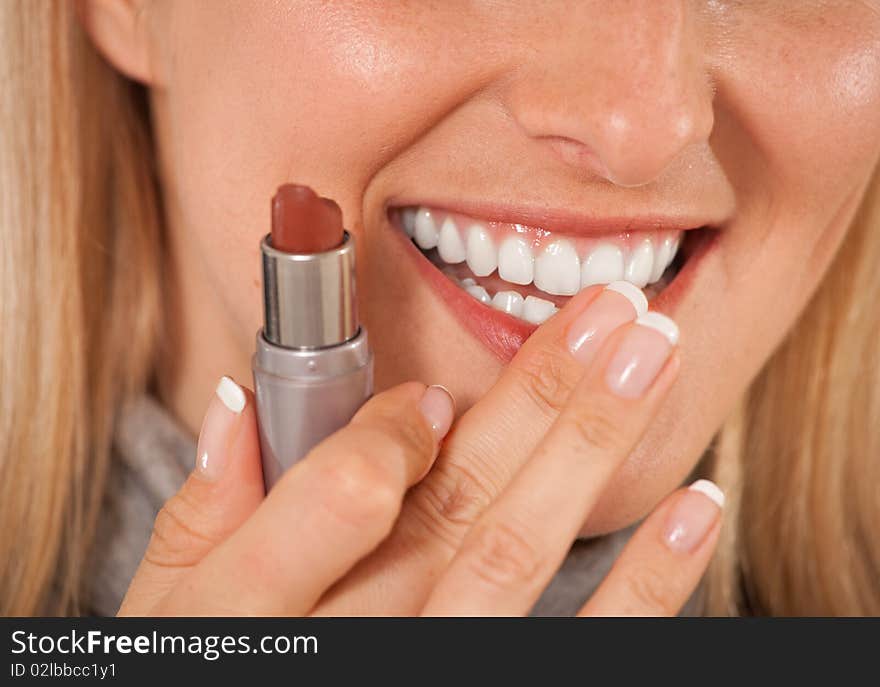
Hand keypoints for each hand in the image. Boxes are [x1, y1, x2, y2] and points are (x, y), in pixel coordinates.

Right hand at [120, 283, 722, 615]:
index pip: (341, 492)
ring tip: (652, 357)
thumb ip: (203, 509)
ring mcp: (431, 668)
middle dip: (540, 396)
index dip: (395, 433)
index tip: (434, 395)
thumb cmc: (218, 664)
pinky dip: (647, 584)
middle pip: (456, 505)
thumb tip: (236, 396)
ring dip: (593, 446)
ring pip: (519, 555)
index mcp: (258, 601)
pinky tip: (693, 507)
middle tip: (609, 308)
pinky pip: (581, 652)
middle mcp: (355, 638)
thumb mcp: (174, 608)